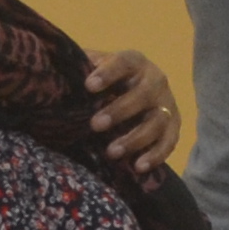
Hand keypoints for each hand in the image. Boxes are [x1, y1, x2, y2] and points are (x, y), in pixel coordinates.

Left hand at [86, 49, 182, 174]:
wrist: (134, 92)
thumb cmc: (106, 82)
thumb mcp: (93, 69)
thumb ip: (80, 69)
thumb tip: (55, 75)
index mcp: (135, 62)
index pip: (124, 63)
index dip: (108, 73)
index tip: (88, 86)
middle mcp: (156, 81)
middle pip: (143, 95)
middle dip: (119, 111)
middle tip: (95, 125)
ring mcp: (167, 105)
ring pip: (156, 122)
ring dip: (135, 138)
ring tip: (111, 152)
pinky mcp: (173, 127)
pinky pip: (169, 142)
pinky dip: (155, 155)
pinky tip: (137, 166)